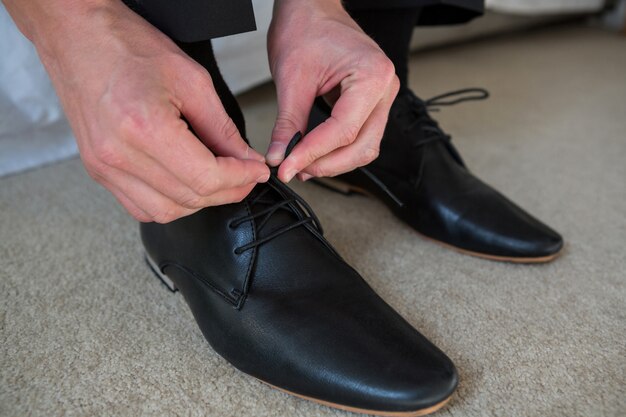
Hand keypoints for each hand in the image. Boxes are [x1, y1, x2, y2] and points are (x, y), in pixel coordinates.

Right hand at [3, 0, 268, 222]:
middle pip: (189, 198)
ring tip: (220, 179)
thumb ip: (222, 128)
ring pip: (166, 211)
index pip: (206, 177)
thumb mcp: (191, 80)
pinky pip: (141, 207)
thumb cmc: (127, 46)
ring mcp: (103, 167)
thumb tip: (246, 159)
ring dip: (200, 201)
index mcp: (144, 129)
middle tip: (246, 175)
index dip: (240, 179)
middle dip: (228, 191)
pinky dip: (171, 203)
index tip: (258, 171)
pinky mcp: (98, 170)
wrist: (77, 37)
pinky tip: (186, 184)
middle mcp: (118, 156)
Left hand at [266, 0, 398, 181]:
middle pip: (361, 146)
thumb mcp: (291, 78)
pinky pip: (361, 137)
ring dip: (334, 162)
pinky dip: (337, 150)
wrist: (311, 8)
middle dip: (326, 164)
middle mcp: (385, 88)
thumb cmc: (305, 28)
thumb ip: (287, 123)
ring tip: (302, 164)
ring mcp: (381, 97)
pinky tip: (314, 153)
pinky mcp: (372, 102)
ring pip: (364, 147)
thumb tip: (279, 157)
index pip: (343, 130)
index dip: (313, 154)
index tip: (287, 167)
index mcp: (372, 76)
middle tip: (294, 170)